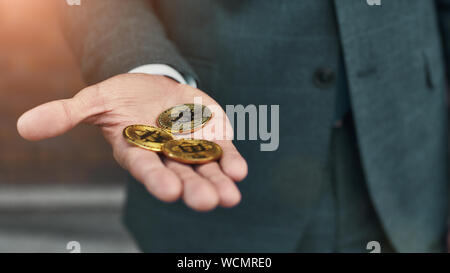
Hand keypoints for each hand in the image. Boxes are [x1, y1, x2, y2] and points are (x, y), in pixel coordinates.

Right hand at [17, 74, 247, 210]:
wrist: (153, 86)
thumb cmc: (122, 97)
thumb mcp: (95, 100)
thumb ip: (67, 114)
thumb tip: (25, 126)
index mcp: (137, 150)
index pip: (145, 168)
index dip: (156, 178)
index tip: (168, 191)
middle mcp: (165, 155)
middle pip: (180, 174)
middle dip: (193, 188)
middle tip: (206, 202)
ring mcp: (190, 147)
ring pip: (205, 168)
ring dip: (218, 182)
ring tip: (230, 197)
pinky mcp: (210, 135)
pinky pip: (222, 151)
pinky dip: (231, 161)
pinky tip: (239, 171)